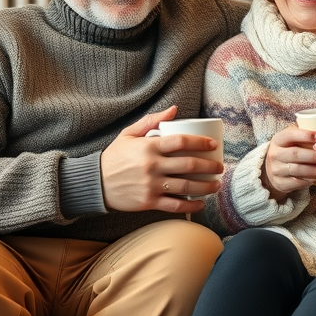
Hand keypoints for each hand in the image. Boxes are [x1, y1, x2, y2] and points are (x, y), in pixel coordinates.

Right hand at [100, 106, 222, 213]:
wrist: (95, 183)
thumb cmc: (115, 157)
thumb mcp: (129, 134)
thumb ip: (151, 121)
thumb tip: (174, 109)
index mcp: (149, 147)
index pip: (181, 141)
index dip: (201, 142)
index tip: (213, 145)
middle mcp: (152, 166)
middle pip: (189, 165)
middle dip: (209, 166)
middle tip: (220, 166)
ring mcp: (151, 185)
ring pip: (186, 186)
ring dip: (206, 186)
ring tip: (216, 184)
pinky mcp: (149, 202)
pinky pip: (175, 205)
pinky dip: (192, 205)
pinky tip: (201, 202)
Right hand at [263, 125, 315, 199]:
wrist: (272, 169)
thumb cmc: (288, 150)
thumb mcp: (291, 139)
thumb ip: (304, 134)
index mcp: (278, 139)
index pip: (291, 135)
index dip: (307, 135)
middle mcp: (275, 154)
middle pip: (295, 154)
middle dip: (313, 156)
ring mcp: (276, 170)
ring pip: (297, 170)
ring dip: (314, 171)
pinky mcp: (280, 183)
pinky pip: (296, 183)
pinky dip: (308, 181)